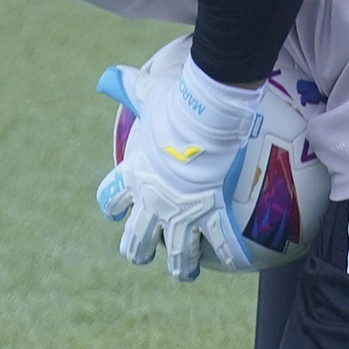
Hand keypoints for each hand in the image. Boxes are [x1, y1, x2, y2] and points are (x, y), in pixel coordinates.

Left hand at [95, 57, 258, 280]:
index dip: (111, 205)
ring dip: (180, 266)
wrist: (201, 119)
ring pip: (176, 253)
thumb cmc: (174, 106)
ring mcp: (180, 212)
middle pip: (135, 238)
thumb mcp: (147, 96)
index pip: (110, 198)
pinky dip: (230, 254)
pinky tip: (237, 264)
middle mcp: (152, 202)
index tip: (114, 210)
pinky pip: (221, 242)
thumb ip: (130, 88)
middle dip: (136, 249)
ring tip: (185, 274)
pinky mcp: (209, 214)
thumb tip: (110, 75)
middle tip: (142, 253)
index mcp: (134, 176)